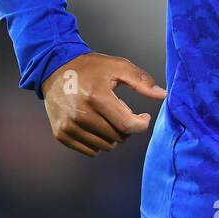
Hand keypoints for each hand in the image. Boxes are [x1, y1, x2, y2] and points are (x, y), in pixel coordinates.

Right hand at [42, 53, 165, 156]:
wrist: (55, 69)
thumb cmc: (90, 68)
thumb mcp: (118, 67)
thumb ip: (142, 81)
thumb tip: (163, 95)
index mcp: (97, 96)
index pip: (127, 125)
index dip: (141, 124)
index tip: (143, 117)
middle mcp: (81, 114)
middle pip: (117, 136)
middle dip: (127, 128)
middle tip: (122, 113)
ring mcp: (69, 126)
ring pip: (105, 146)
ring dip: (113, 136)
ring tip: (108, 118)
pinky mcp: (61, 133)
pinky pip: (90, 150)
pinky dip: (98, 142)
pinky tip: (96, 125)